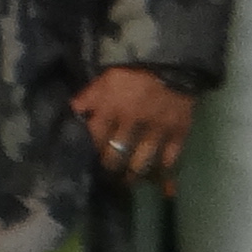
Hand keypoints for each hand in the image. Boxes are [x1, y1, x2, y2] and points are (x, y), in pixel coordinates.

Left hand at [73, 65, 194, 186]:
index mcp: (111, 106)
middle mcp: (131, 122)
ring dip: (133, 176)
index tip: (91, 158)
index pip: (95, 137)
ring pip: (140, 163)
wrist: (173, 62)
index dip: (92, 149)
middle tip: (109, 176)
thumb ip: (89, 96)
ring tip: (128, 182)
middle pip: (115, 156)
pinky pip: (170, 160)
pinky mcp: (178, 132)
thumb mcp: (106, 78)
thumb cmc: (134, 70)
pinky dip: (166, 175)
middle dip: (110, 169)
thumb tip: (73, 112)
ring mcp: (156, 130)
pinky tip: (165, 189)